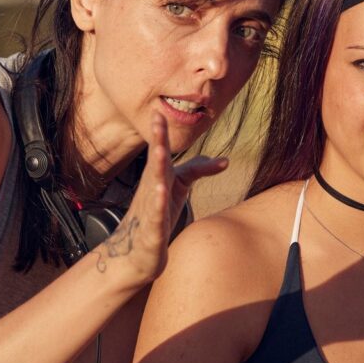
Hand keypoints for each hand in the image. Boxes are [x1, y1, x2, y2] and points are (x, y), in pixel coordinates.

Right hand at [95, 112, 227, 285]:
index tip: (158, 110)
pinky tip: (161, 193)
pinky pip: (155, 216)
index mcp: (157, 177)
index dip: (160, 132)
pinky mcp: (152, 231)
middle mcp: (151, 190)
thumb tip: (226, 160)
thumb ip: (198, 170)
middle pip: (155, 163)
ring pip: (153, 187)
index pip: (160, 152)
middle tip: (157, 121)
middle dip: (157, 142)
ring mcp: (150, 209)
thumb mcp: (178, 188)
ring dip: (156, 169)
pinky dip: (157, 204)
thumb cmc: (157, 214)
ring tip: (160, 152)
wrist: (137, 252)